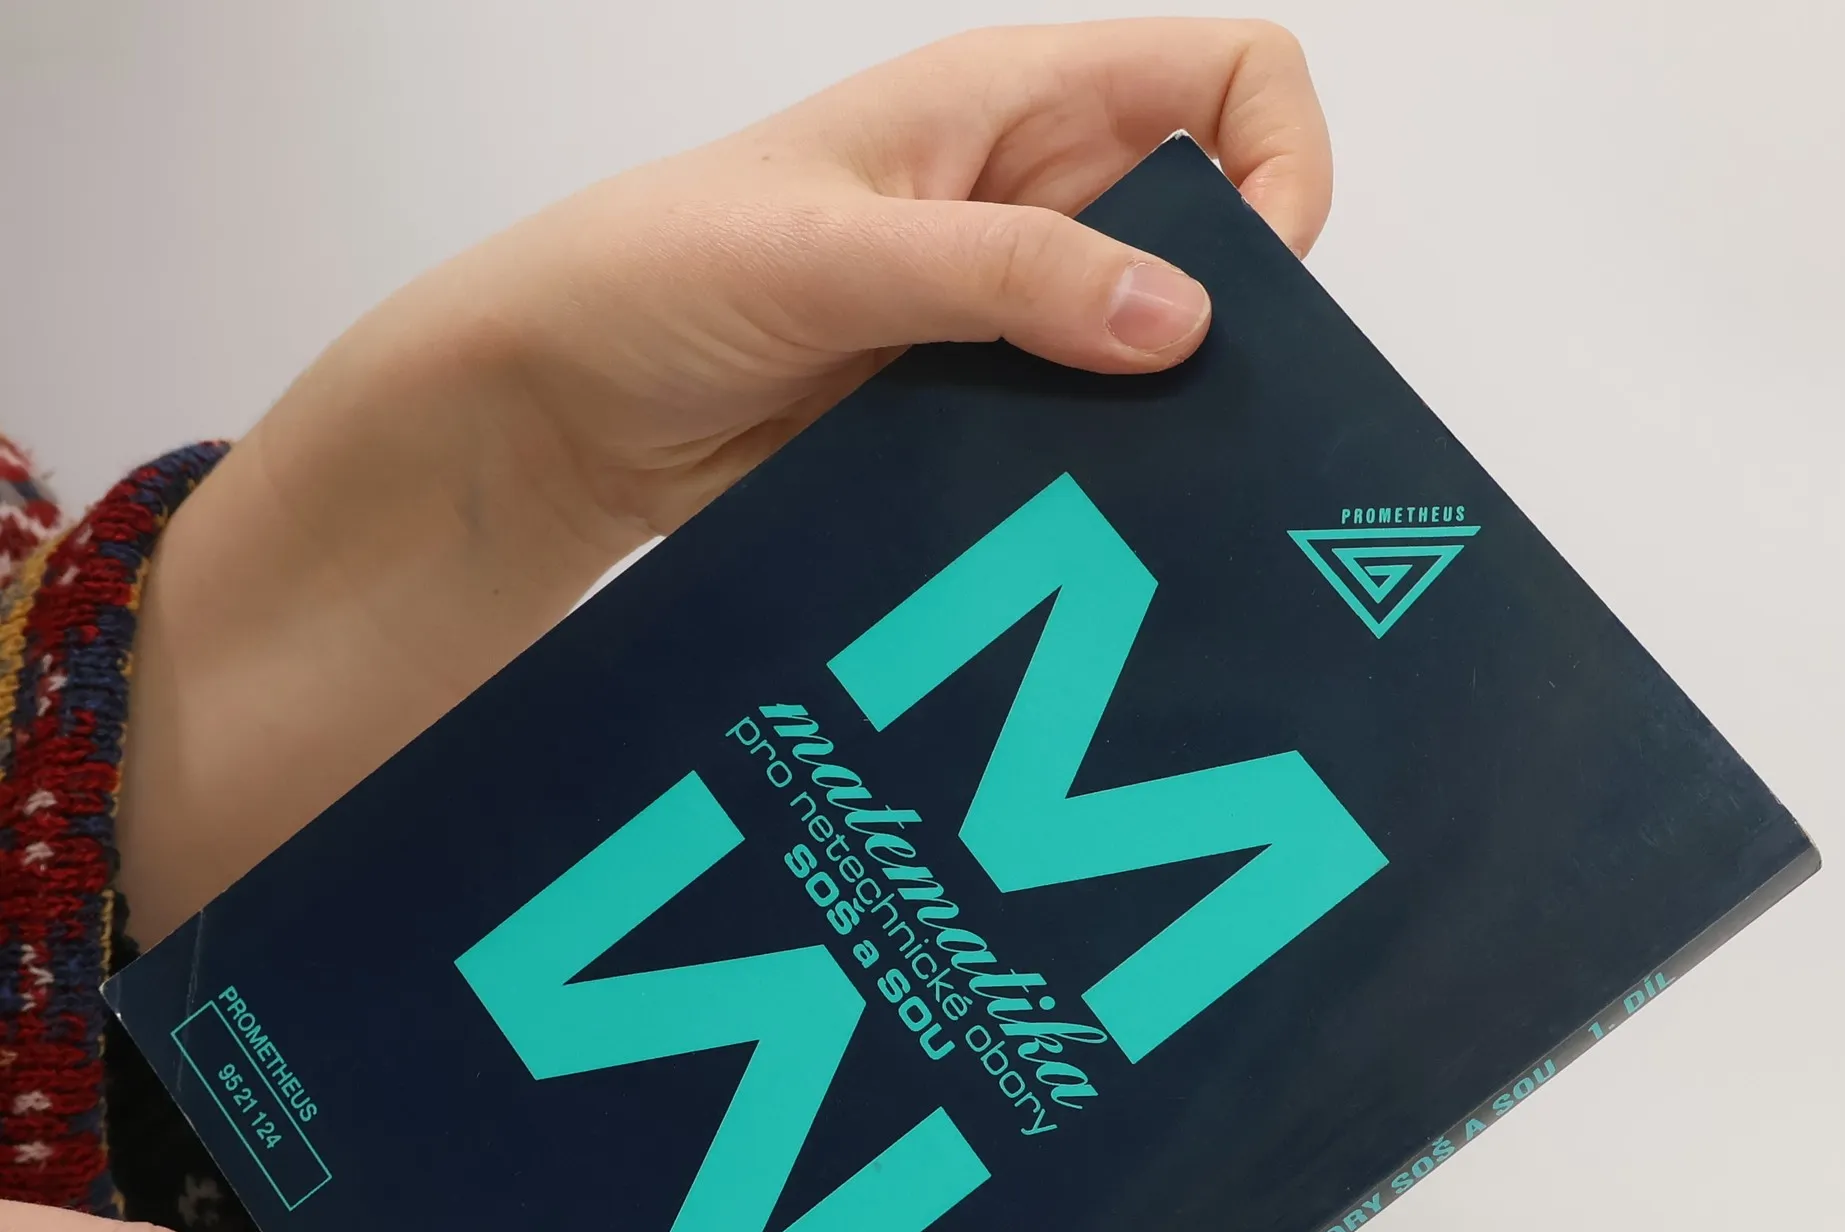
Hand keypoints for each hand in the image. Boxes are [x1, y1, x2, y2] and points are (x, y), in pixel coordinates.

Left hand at [118, 18, 1330, 941]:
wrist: (562, 406)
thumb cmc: (655, 276)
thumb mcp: (835, 254)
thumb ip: (1010, 277)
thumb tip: (1190, 316)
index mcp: (1011, 107)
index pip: (1228, 76)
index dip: (1277, 164)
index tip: (1250, 288)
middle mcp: (1029, 203)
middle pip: (1214, 228)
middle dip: (1240, 315)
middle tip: (1215, 422)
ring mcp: (1004, 322)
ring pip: (1153, 352)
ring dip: (1169, 418)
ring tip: (1157, 499)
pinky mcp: (970, 420)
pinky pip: (1078, 444)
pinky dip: (1100, 482)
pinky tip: (1088, 537)